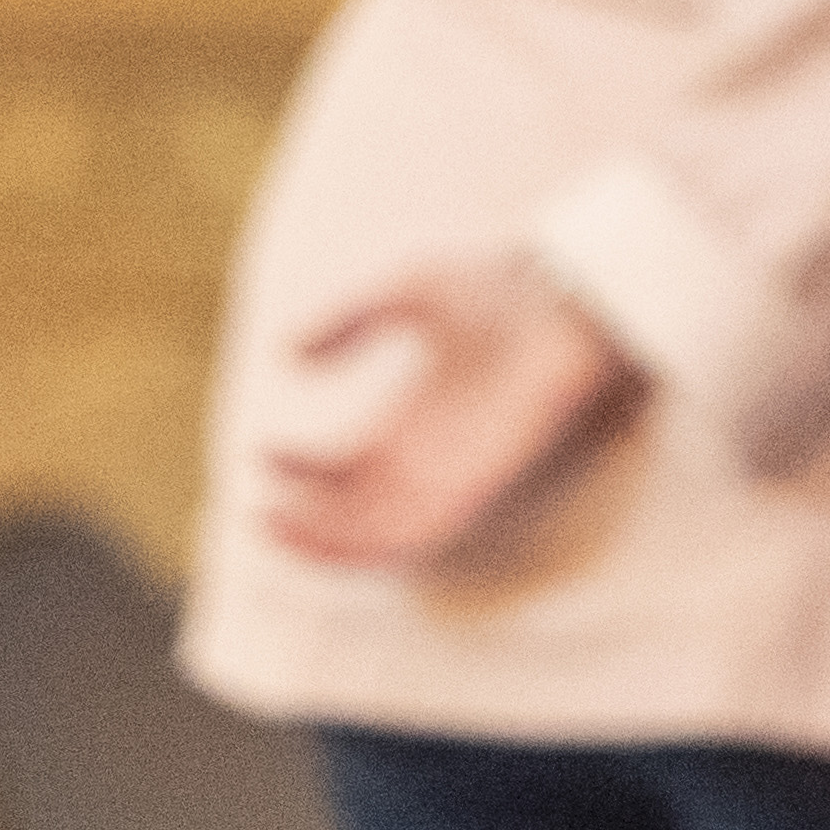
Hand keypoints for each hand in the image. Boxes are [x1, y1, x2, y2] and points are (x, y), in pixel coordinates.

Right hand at [258, 248, 651, 569]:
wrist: (568, 293)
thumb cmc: (503, 287)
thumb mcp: (409, 292)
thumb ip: (349, 321)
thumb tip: (288, 354)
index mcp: (416, 417)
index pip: (349, 465)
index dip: (304, 470)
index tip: (266, 453)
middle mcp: (432, 454)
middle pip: (360, 512)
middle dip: (309, 523)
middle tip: (261, 518)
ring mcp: (455, 470)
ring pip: (383, 533)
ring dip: (329, 541)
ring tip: (276, 529)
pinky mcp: (478, 479)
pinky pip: (421, 529)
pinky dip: (374, 541)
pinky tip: (331, 533)